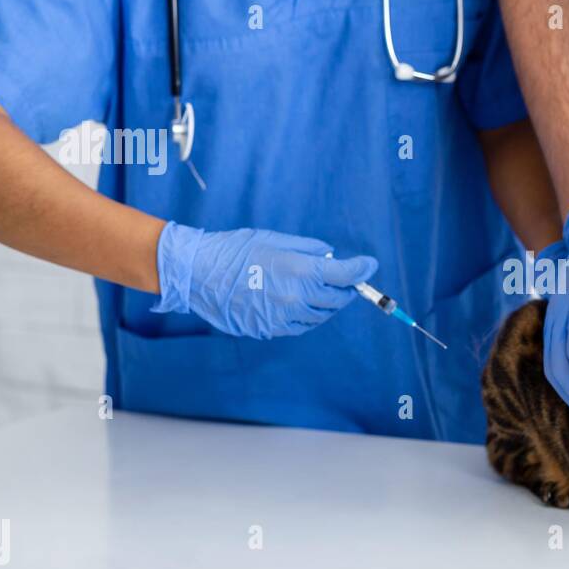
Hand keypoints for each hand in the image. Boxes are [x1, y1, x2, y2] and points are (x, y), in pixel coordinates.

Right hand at [152, 223, 376, 338]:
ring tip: (318, 291)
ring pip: (321, 316)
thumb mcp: (275, 238)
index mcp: (300, 271)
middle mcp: (297, 298)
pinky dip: (307, 316)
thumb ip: (308, 249)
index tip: (369, 266)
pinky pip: (301, 326)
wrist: (198, 273)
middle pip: (337, 300)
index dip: (362, 270)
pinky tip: (299, 304)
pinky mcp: (271, 330)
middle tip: (345, 281)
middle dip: (346, 290)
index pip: (346, 275)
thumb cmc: (235, 250)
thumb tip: (330, 257)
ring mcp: (284, 317)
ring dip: (326, 304)